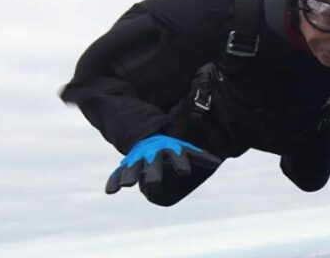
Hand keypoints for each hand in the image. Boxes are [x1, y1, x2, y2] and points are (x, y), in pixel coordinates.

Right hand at [105, 134, 221, 193]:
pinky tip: (110, 192)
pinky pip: (117, 173)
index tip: (184, 172)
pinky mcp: (126, 164)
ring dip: (130, 175)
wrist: (146, 136)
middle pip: (153, 163)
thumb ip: (201, 156)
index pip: (175, 155)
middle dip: (153, 171)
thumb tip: (218, 161)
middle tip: (153, 181)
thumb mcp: (185, 149)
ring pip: (133, 167)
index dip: (180, 162)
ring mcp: (137, 158)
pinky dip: (114, 181)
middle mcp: (152, 153)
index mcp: (168, 149)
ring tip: (127, 185)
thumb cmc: (170, 147)